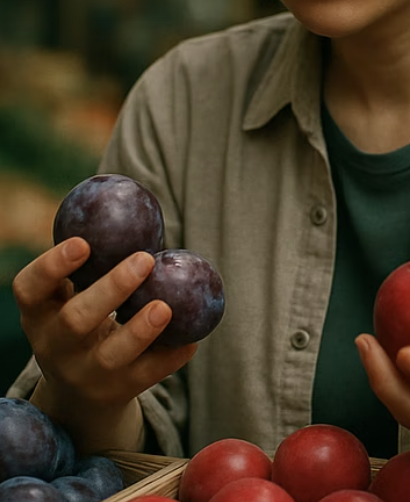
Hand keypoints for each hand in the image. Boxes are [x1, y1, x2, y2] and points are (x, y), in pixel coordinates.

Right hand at [13, 237, 195, 450]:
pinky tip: (190, 339)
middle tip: (144, 258)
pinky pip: (146, 376)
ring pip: (110, 355)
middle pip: (76, 321)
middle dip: (111, 289)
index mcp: (40, 314)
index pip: (30, 289)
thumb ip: (90, 263)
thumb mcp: (69, 296)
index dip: (51, 266)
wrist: (80, 393)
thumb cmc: (82, 319)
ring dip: (140, 330)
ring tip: (165, 305)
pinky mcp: (116, 392)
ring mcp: (85, 374)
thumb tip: (131, 204)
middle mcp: (55, 346)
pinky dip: (170, 356)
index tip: (82, 242)